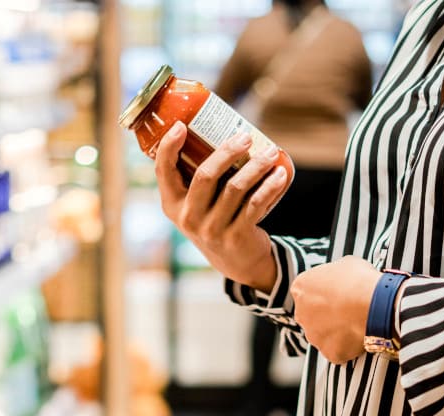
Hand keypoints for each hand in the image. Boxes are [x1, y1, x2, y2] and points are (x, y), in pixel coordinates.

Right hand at [155, 121, 287, 291]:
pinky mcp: (236, 237)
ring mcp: (212, 230)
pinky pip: (255, 205)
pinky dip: (270, 186)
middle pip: (205, 175)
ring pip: (235, 188)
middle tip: (245, 136)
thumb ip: (199, 177)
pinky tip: (281, 174)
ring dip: (256, 166)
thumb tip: (220, 129)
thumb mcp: (198, 204)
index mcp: (172, 205)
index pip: (163, 172)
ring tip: (270, 152)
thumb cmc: (217, 218)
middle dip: (227, 151)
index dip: (168, 148)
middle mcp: (188, 218)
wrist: (237, 262)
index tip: (181, 126)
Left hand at [291, 256, 382, 364]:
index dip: (325, 292)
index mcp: (301, 288)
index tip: (340, 293)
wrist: (375, 304)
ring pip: (323, 334)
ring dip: (336, 330)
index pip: (307, 291)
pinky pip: (337, 349)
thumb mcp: (346, 264)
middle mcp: (301, 313)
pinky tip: (360, 336)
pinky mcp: (329, 352)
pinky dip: (347, 345)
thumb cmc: (360, 280)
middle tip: (348, 309)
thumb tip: (340, 278)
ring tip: (357, 322)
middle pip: (313, 315)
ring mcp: (313, 336)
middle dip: (327, 313)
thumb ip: (335, 273)